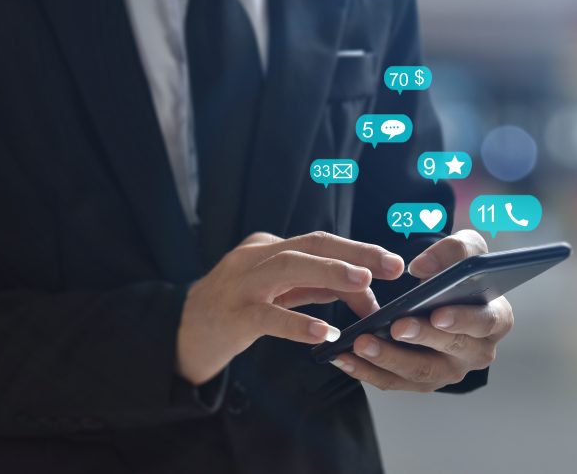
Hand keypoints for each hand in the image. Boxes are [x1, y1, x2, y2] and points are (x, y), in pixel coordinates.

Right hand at [177, 231, 404, 384]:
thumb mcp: (279, 291)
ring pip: (288, 266)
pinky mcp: (232, 316)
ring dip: (330, 273)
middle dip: (355, 253)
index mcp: (271, 248)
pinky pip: (267, 316)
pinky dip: (297, 322)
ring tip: (363, 284)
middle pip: (311, 244)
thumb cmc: (238, 308)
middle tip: (391, 266)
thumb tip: (366, 293)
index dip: (359, 251)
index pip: (322, 243)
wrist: (183, 331)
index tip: (393, 264)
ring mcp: (242, 284)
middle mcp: (256, 258)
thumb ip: (317, 288)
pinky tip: (323, 333)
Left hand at [330, 230, 513, 391]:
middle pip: (450, 350)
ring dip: (388, 359)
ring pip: (419, 372)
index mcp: (496, 319)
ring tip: (361, 343)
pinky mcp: (422, 381)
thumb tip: (422, 267)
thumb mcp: (467, 251)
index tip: (437, 313)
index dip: (463, 320)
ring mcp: (450, 371)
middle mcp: (477, 351)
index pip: (485, 322)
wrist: (447, 299)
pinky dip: (368, 371)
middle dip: (421, 338)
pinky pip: (394, 382)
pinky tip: (344, 357)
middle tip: (395, 326)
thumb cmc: (461, 276)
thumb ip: (454, 250)